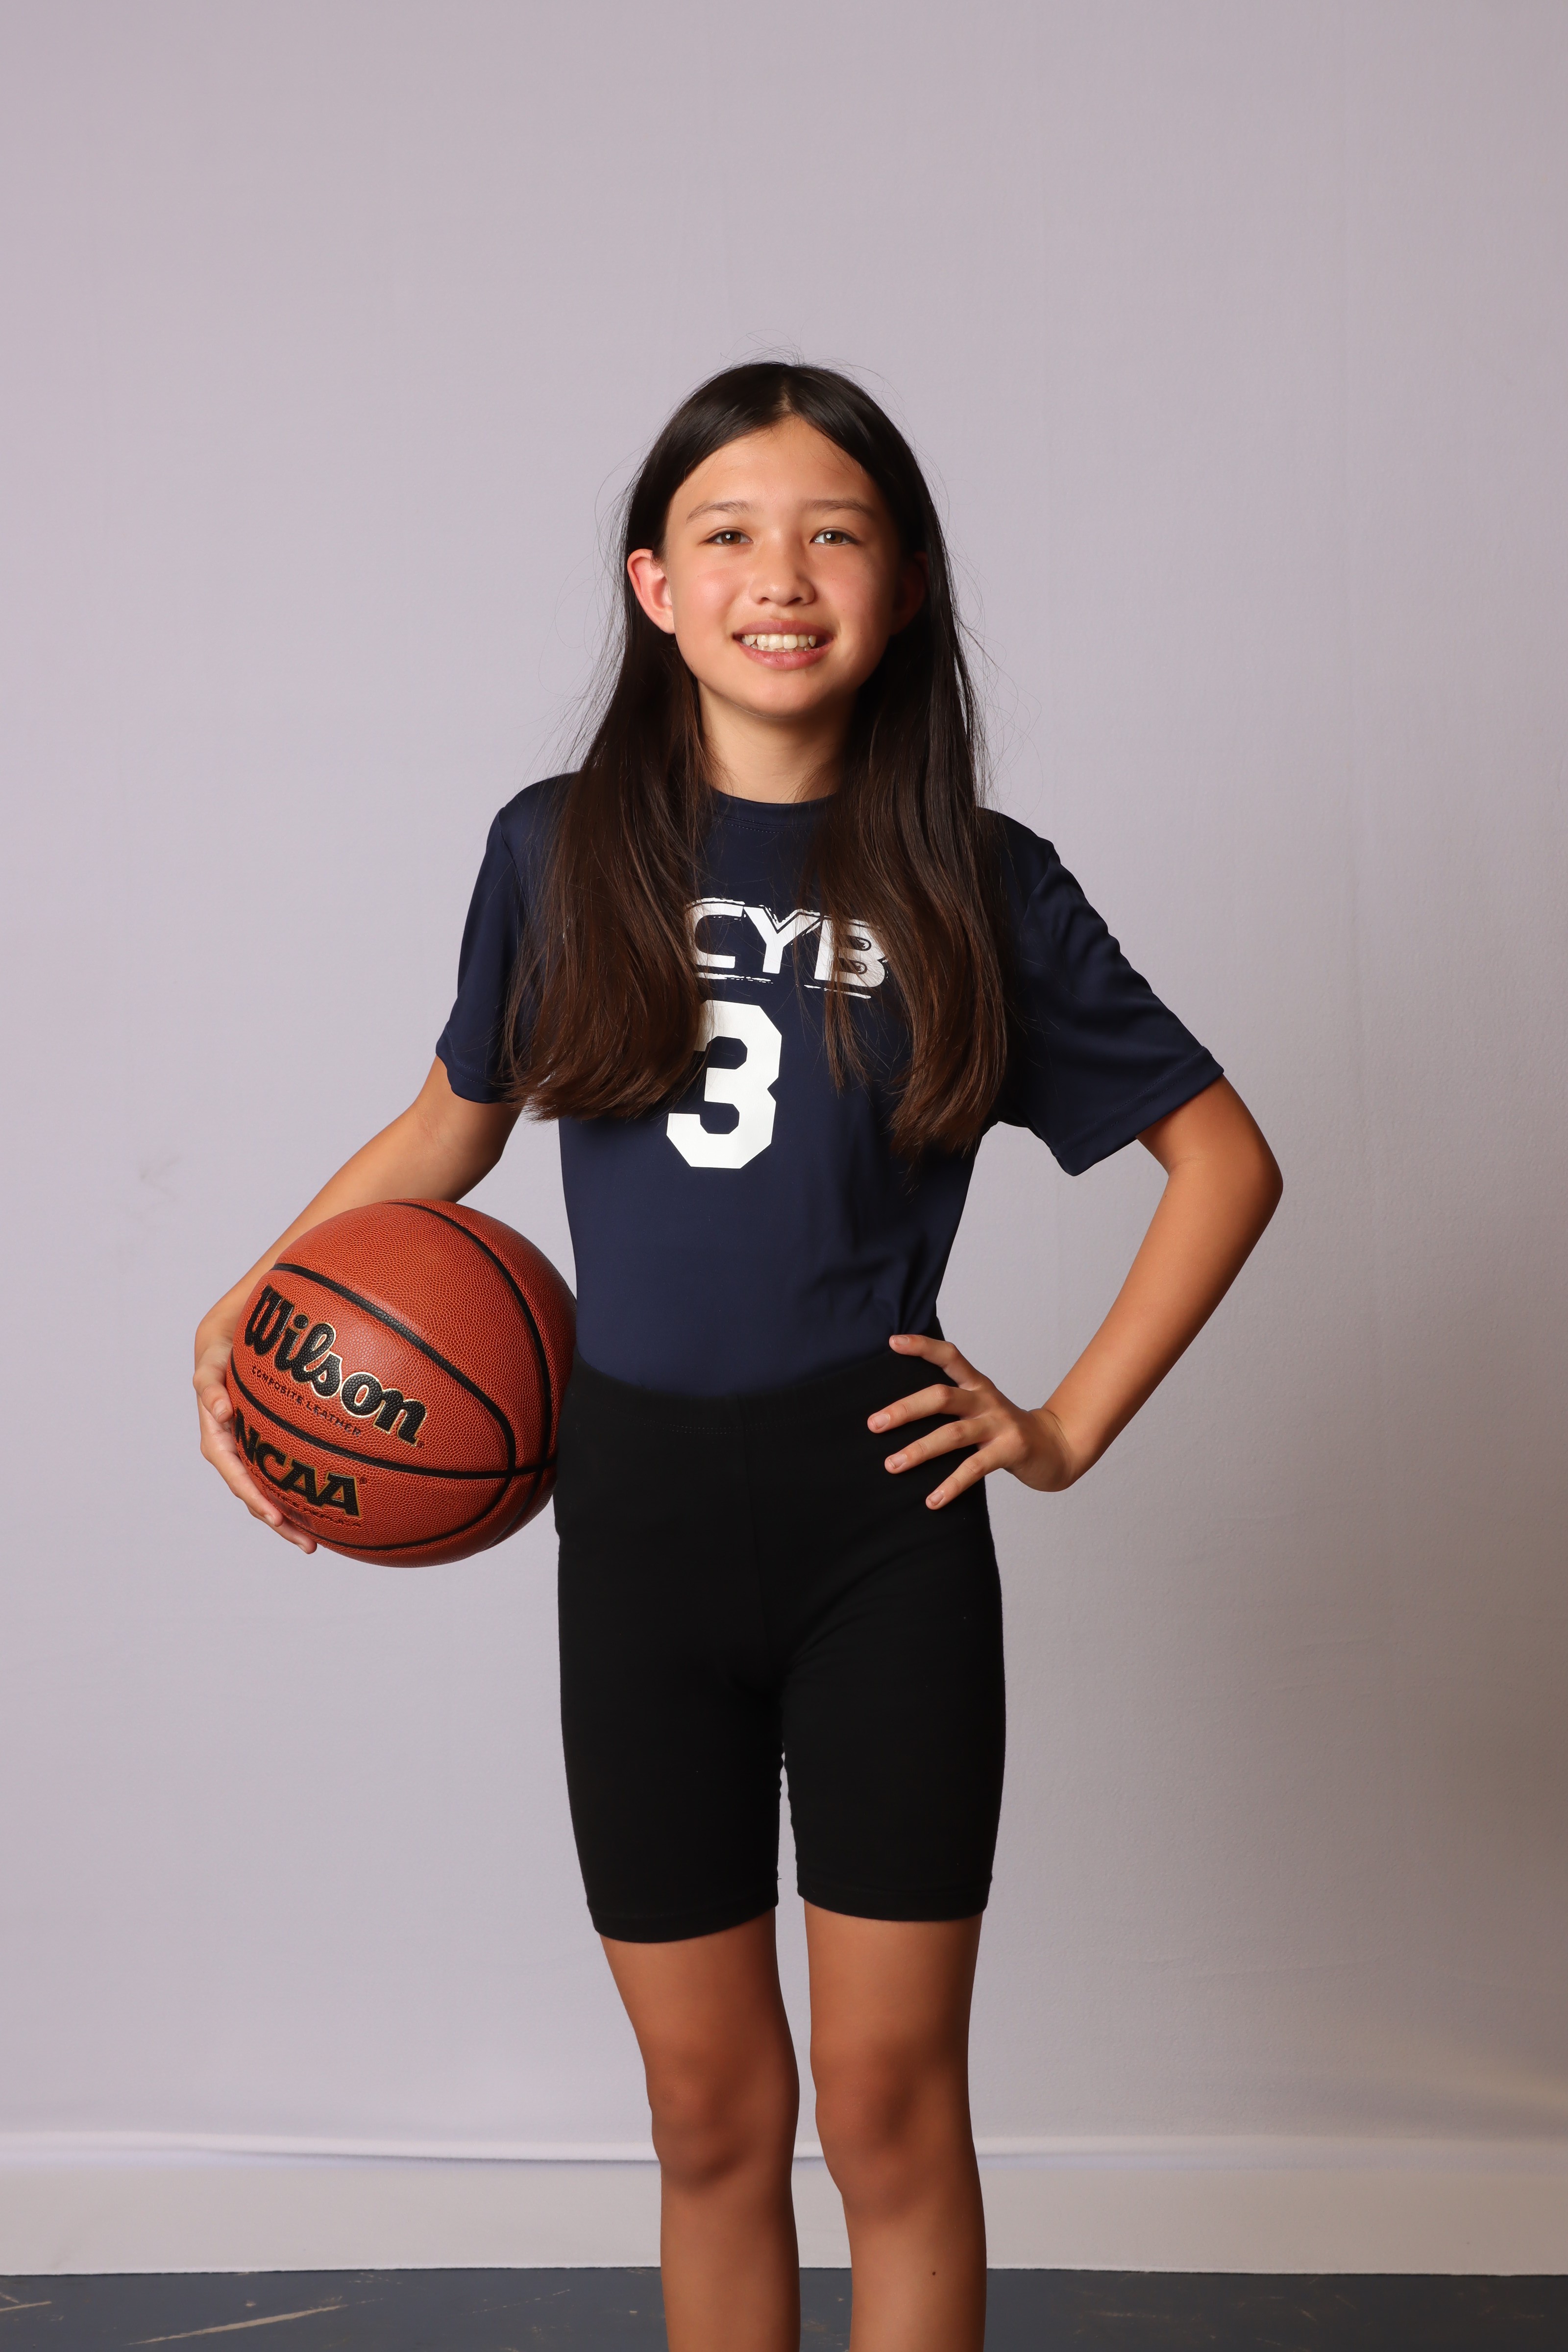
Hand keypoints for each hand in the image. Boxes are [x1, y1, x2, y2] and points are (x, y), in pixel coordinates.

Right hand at [194, 1323, 317, 1552]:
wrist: (225, 1353)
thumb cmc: (218, 1360)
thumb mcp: (209, 1369)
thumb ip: (209, 1386)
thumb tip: (220, 1409)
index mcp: (217, 1442)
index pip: (236, 1477)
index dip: (255, 1498)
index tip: (276, 1516)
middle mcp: (232, 1456)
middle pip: (254, 1498)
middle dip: (279, 1523)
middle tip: (308, 1545)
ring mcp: (247, 1457)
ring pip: (267, 1495)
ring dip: (288, 1521)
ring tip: (314, 1544)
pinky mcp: (261, 1451)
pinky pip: (278, 1478)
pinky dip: (295, 1496)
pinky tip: (323, 1512)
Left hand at [868, 1333, 1079, 1510]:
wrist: (1055, 1449)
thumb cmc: (1005, 1431)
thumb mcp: (981, 1409)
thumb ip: (951, 1407)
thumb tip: (896, 1417)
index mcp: (977, 1385)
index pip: (949, 1356)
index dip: (922, 1347)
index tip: (892, 1343)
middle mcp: (987, 1399)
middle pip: (942, 1397)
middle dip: (905, 1410)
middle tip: (874, 1424)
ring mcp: (1000, 1425)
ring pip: (953, 1434)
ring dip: (919, 1450)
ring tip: (892, 1465)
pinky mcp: (1010, 1450)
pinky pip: (974, 1468)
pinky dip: (951, 1485)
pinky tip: (932, 1501)